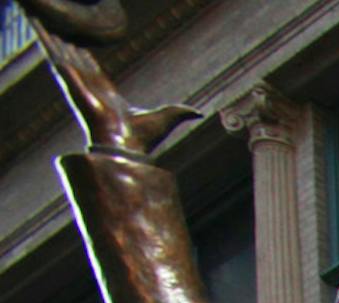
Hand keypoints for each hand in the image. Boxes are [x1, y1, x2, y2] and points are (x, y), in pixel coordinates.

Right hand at [26, 11, 201, 154]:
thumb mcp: (168, 117)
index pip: (92, 70)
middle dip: (64, 43)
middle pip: (74, 59)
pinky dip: (48, 44)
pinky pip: (57, 60)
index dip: (85, 57)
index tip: (78, 45)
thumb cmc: (144, 138)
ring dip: (51, 38)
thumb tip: (200, 113)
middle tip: (56, 27)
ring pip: (62, 55)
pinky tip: (39, 29)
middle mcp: (91, 88)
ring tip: (39, 19)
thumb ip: (182, 112)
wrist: (128, 147)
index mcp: (107, 94)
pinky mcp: (74, 85)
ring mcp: (80, 86)